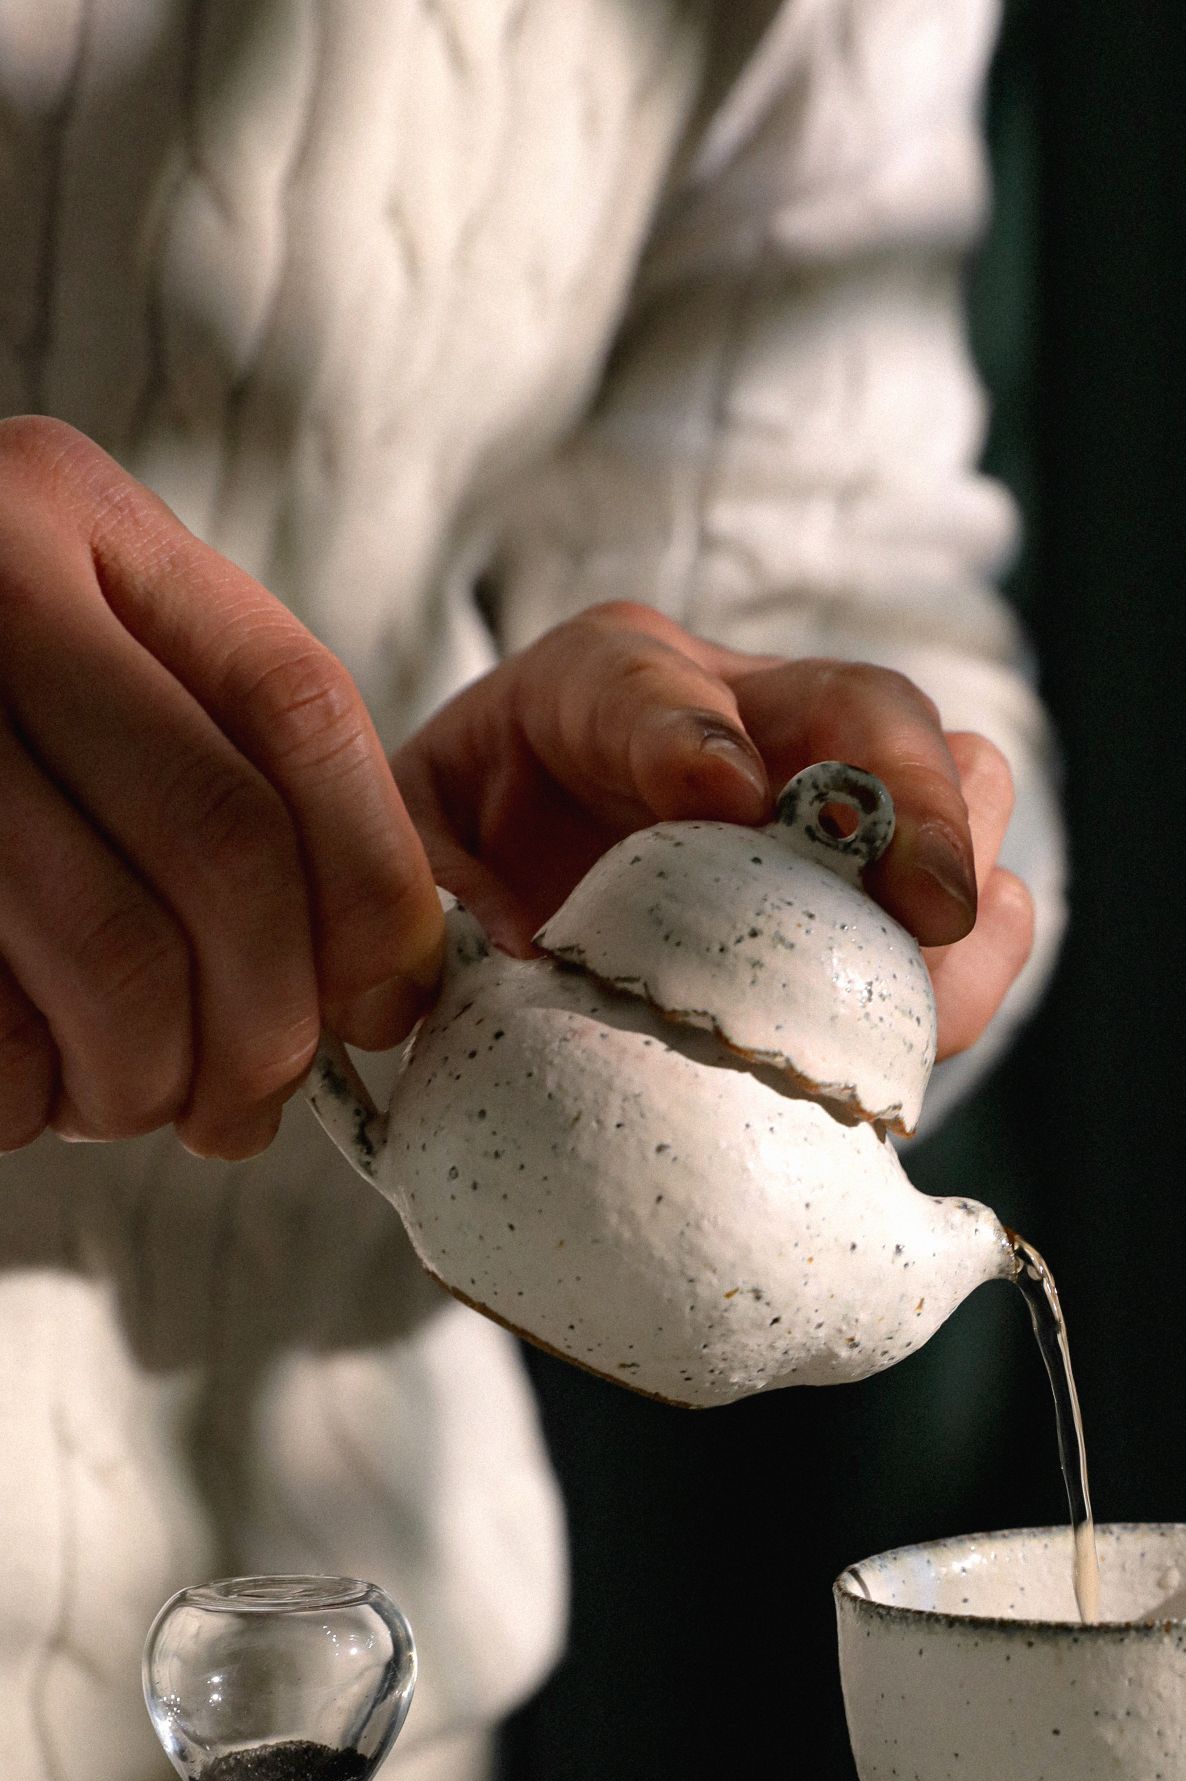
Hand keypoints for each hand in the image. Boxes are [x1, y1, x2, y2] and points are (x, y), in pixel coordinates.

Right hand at [0, 419, 441, 1157]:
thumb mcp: (71, 654)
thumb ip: (215, 755)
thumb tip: (389, 970)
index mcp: (69, 511)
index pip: (300, 713)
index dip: (374, 888)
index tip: (381, 1003)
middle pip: (225, 844)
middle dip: (269, 1021)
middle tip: (250, 1104)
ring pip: (115, 946)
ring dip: (149, 1075)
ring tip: (131, 1104)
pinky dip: (28, 1092)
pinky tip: (26, 1092)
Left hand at [393, 602, 1035, 1061]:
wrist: (522, 902)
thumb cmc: (460, 872)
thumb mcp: (401, 860)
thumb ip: (422, 887)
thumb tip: (519, 948)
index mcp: (593, 690)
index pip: (643, 686)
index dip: (688, 735)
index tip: (725, 798)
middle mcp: (740, 715)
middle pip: (862, 706)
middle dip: (907, 796)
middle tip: (924, 902)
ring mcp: (833, 796)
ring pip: (959, 776)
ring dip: (963, 869)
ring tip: (935, 971)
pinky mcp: (890, 888)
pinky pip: (984, 899)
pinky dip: (980, 957)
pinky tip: (933, 1024)